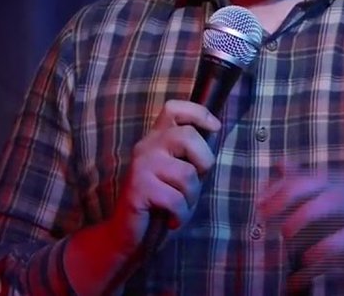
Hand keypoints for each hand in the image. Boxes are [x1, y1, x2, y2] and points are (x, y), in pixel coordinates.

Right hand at [105, 100, 219, 254]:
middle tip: (194, 182)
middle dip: (204, 163)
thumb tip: (216, 135)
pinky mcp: (138, 188)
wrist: (127, 234)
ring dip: (191, 198)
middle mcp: (147, 146)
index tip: (215, 128)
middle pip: (187, 136)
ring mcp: (141, 165)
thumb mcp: (180, 175)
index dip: (198, 113)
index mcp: (157, 139)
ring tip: (180, 207)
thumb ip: (192, 156)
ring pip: (186, 173)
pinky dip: (180, 214)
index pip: (174, 109)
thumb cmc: (161, 203)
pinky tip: (172, 219)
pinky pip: (175, 198)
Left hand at [259, 164, 343, 294]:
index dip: (279, 187)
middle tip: (263, 216)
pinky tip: (306, 259)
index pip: (307, 175)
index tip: (258, 204)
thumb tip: (280, 164)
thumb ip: (305, 191)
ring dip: (304, 216)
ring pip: (335, 201)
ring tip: (285, 234)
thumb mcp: (327, 214)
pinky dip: (324, 247)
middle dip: (286, 196)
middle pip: (319, 182)